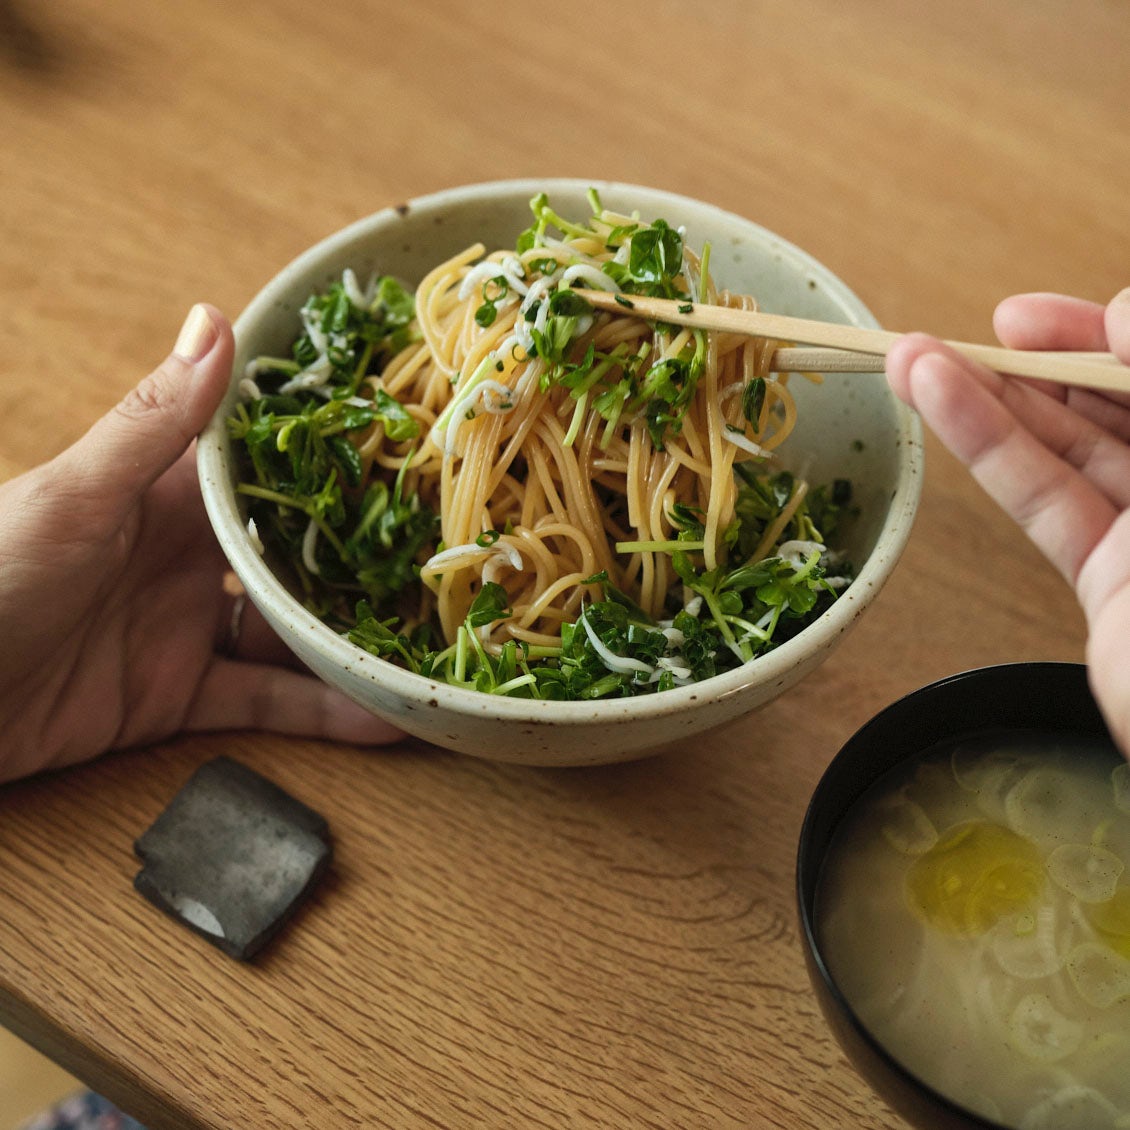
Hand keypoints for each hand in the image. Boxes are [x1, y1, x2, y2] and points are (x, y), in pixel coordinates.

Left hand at [0, 305, 402, 782]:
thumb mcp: (75, 496)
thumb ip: (153, 424)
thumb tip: (214, 319)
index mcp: (163, 493)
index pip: (264, 464)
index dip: (331, 454)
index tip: (408, 444)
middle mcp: (186, 554)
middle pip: (293, 550)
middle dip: (361, 555)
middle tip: (446, 557)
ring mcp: (186, 626)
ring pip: (291, 627)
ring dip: (352, 636)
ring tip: (429, 641)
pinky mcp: (179, 694)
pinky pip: (264, 699)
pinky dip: (320, 712)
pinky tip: (383, 720)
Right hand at [885, 288, 1129, 755]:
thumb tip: (1124, 310)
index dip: (1110, 333)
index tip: (1048, 315)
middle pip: (1119, 400)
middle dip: (1044, 359)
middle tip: (977, 329)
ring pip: (1070, 447)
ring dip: (990, 399)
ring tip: (915, 356)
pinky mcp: (1107, 581)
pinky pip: (1045, 501)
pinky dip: (987, 451)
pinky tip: (937, 406)